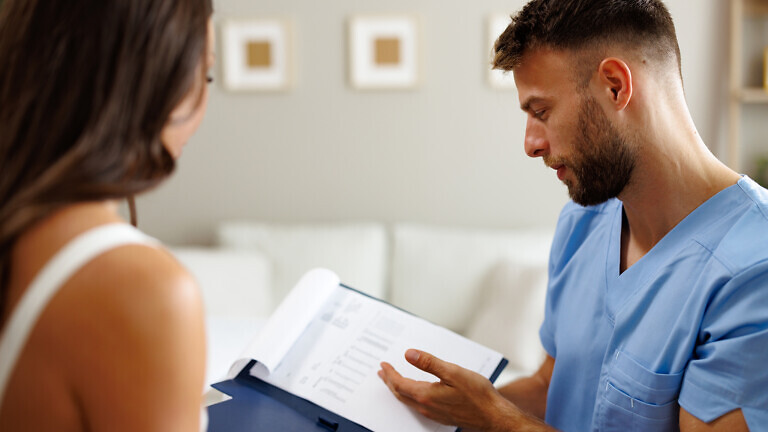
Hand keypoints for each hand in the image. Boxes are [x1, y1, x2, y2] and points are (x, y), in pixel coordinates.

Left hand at [377, 349, 516, 431]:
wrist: (493, 415)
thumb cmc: (477, 394)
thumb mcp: (453, 372)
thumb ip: (429, 363)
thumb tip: (408, 354)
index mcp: (426, 395)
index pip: (399, 384)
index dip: (390, 374)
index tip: (383, 365)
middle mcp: (426, 406)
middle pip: (400, 394)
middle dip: (389, 382)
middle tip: (382, 373)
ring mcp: (433, 413)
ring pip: (408, 401)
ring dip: (398, 389)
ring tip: (393, 381)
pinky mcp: (440, 416)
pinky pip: (417, 405)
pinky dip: (409, 395)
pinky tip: (414, 391)